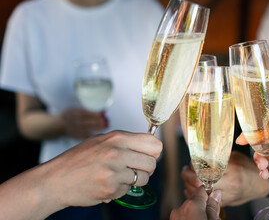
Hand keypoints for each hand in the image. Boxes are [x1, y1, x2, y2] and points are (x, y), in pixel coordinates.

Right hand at [44, 130, 162, 206]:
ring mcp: (114, 171)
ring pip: (144, 178)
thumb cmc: (79, 159)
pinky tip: (107, 183)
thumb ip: (125, 142)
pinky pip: (129, 190)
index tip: (148, 155)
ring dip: (135, 180)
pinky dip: (121, 189)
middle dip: (146, 168)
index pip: (153, 143)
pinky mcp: (111, 188)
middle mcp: (117, 152)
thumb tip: (151, 144)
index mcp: (117, 138)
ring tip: (119, 177)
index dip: (153, 151)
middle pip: (152, 162)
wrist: (56, 180)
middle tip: (134, 169)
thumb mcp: (101, 141)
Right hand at [60, 108, 107, 138]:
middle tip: (105, 121)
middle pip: (84, 121)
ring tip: (104, 127)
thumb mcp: (75, 109)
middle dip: (96, 122)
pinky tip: (98, 134)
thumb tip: (104, 110)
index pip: (83, 113)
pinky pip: (82, 136)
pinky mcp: (73, 135)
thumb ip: (87, 110)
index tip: (102, 114)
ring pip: (84, 129)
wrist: (57, 125)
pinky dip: (90, 135)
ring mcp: (71, 129)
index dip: (93, 114)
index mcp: (71, 112)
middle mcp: (70, 120)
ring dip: (95, 128)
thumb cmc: (71, 115)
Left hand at [170, 186, 220, 219]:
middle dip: (204, 205)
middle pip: (195, 200)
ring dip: (197, 212)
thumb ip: (213, 206)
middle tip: (213, 215)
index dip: (210, 193)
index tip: (215, 198)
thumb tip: (216, 193)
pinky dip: (190, 217)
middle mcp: (180, 208)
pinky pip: (183, 215)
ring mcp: (174, 217)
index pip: (202, 189)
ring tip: (205, 219)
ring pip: (189, 209)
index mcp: (191, 205)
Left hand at [181, 151, 268, 206]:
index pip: (206, 171)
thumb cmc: (247, 168)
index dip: (194, 167)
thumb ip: (219, 156)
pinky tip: (191, 188)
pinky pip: (203, 201)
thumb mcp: (234, 157)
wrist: (259, 184)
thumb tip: (201, 152)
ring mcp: (225, 196)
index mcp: (232, 172)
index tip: (191, 163)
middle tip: (185, 170)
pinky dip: (195, 194)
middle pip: (198, 184)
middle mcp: (229, 186)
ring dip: (188, 185)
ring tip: (186, 178)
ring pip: (199, 194)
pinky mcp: (223, 203)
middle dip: (187, 176)